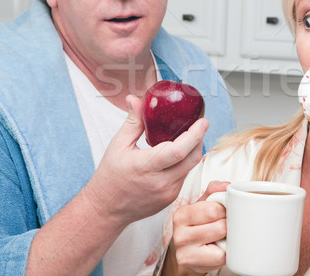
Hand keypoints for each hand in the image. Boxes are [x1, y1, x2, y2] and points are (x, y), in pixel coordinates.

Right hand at [85, 95, 206, 225]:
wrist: (106, 209)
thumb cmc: (109, 177)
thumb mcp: (117, 145)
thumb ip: (133, 122)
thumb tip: (137, 100)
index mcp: (145, 167)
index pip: (178, 151)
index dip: (194, 135)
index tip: (203, 121)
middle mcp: (160, 182)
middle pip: (192, 159)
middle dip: (199, 139)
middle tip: (199, 124)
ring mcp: (168, 193)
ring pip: (190, 168)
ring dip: (192, 151)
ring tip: (187, 136)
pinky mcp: (171, 198)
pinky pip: (184, 176)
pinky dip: (184, 163)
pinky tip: (176, 155)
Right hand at [169, 181, 228, 274]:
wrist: (185, 252)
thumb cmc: (196, 226)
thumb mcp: (202, 205)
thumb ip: (213, 191)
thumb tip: (226, 185)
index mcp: (182, 214)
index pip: (213, 209)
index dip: (224, 210)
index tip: (223, 212)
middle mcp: (179, 233)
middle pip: (220, 226)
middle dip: (226, 225)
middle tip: (223, 225)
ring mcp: (185, 251)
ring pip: (221, 241)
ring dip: (226, 239)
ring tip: (219, 237)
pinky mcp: (192, 265)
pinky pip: (221, 258)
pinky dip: (224, 254)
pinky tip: (216, 249)